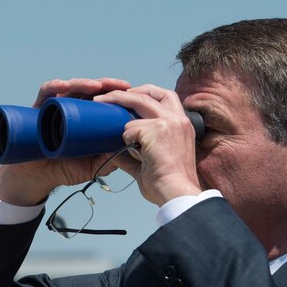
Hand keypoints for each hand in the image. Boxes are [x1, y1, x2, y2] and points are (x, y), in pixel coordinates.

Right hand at [0, 77, 132, 205]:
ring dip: (84, 83)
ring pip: (71, 87)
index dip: (117, 94)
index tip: (132, 93)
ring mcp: (55, 107)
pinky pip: (45, 93)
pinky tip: (62, 86)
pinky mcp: (38, 109)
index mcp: (86, 117)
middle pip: (90, 89)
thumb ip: (109, 159)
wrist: (38, 176)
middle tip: (120, 86)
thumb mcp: (93, 165)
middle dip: (106, 85)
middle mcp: (72, 107)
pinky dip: (53, 87)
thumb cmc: (65, 167)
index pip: (104, 99)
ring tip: (96, 86)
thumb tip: (128, 149)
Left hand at [93, 84, 202, 206]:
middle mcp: (179, 119)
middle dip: (125, 93)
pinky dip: (126, 142)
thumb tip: (112, 149)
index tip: (131, 97)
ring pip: (136, 109)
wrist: (176, 193)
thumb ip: (134, 153)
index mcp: (182, 126)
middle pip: (150, 94)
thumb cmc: (168, 184)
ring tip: (114, 123)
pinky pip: (129, 130)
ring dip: (122, 117)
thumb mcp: (153, 163)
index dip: (147, 94)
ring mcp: (168, 123)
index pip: (166, 98)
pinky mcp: (157, 130)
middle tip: (104, 97)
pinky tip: (136, 155)